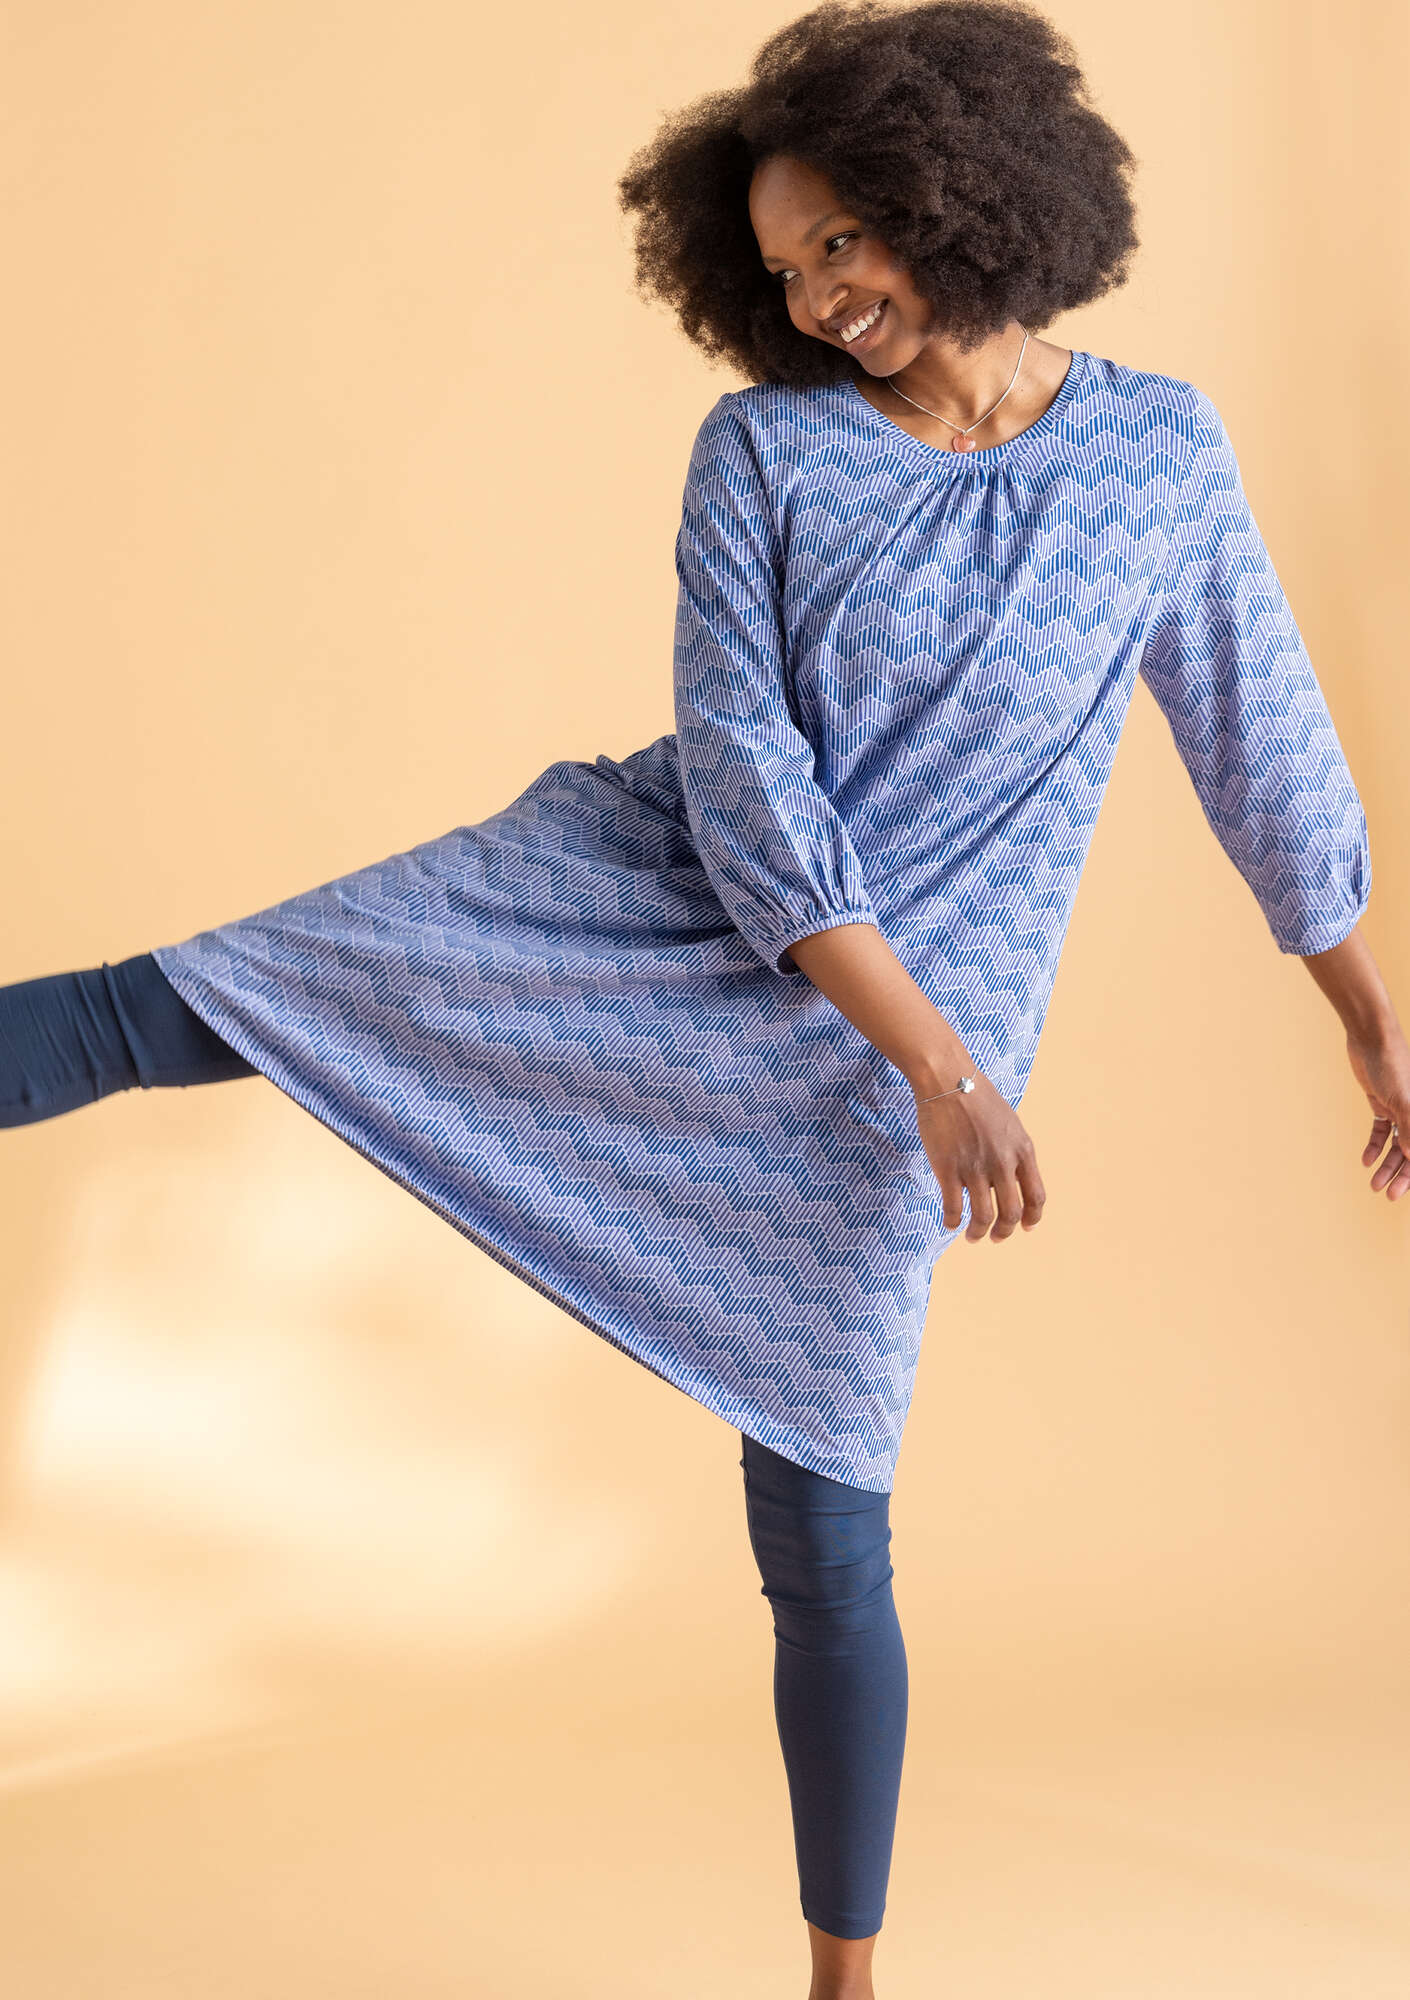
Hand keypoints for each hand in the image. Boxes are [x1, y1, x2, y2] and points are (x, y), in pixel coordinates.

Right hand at [913, 1071, 1045, 1242]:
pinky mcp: (949, 1169)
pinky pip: (954, 1207)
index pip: (1036, 1196)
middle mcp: (1003, 1163)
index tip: (1026, 1227)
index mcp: (1022, 1150)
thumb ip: (1013, 1151)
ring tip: (973, 1237)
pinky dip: (953, 1221)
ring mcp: (975, 1168)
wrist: (948, 1080)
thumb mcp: (1009, 1123)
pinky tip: (950, 1224)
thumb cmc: (977, 1096)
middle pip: (1011, 1212)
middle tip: (996, 1237)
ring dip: (979, 1232)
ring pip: (983, 1216)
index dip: (1032, 1218)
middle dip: (1005, 1231)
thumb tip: (1010, 1178)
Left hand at [1344, 1025, 1409, 1199]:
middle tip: (1388, 1196)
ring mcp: (1401, 1108)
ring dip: (1386, 1165)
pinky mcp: (1383, 1102)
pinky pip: (1381, 1130)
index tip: (1405, 1192)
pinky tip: (1366, 1161)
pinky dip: (1375, 1146)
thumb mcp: (1403, 1100)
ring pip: (1396, 1145)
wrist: (1371, 1037)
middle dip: (1401, 1176)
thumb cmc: (1393, 1064)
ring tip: (1373, 1184)